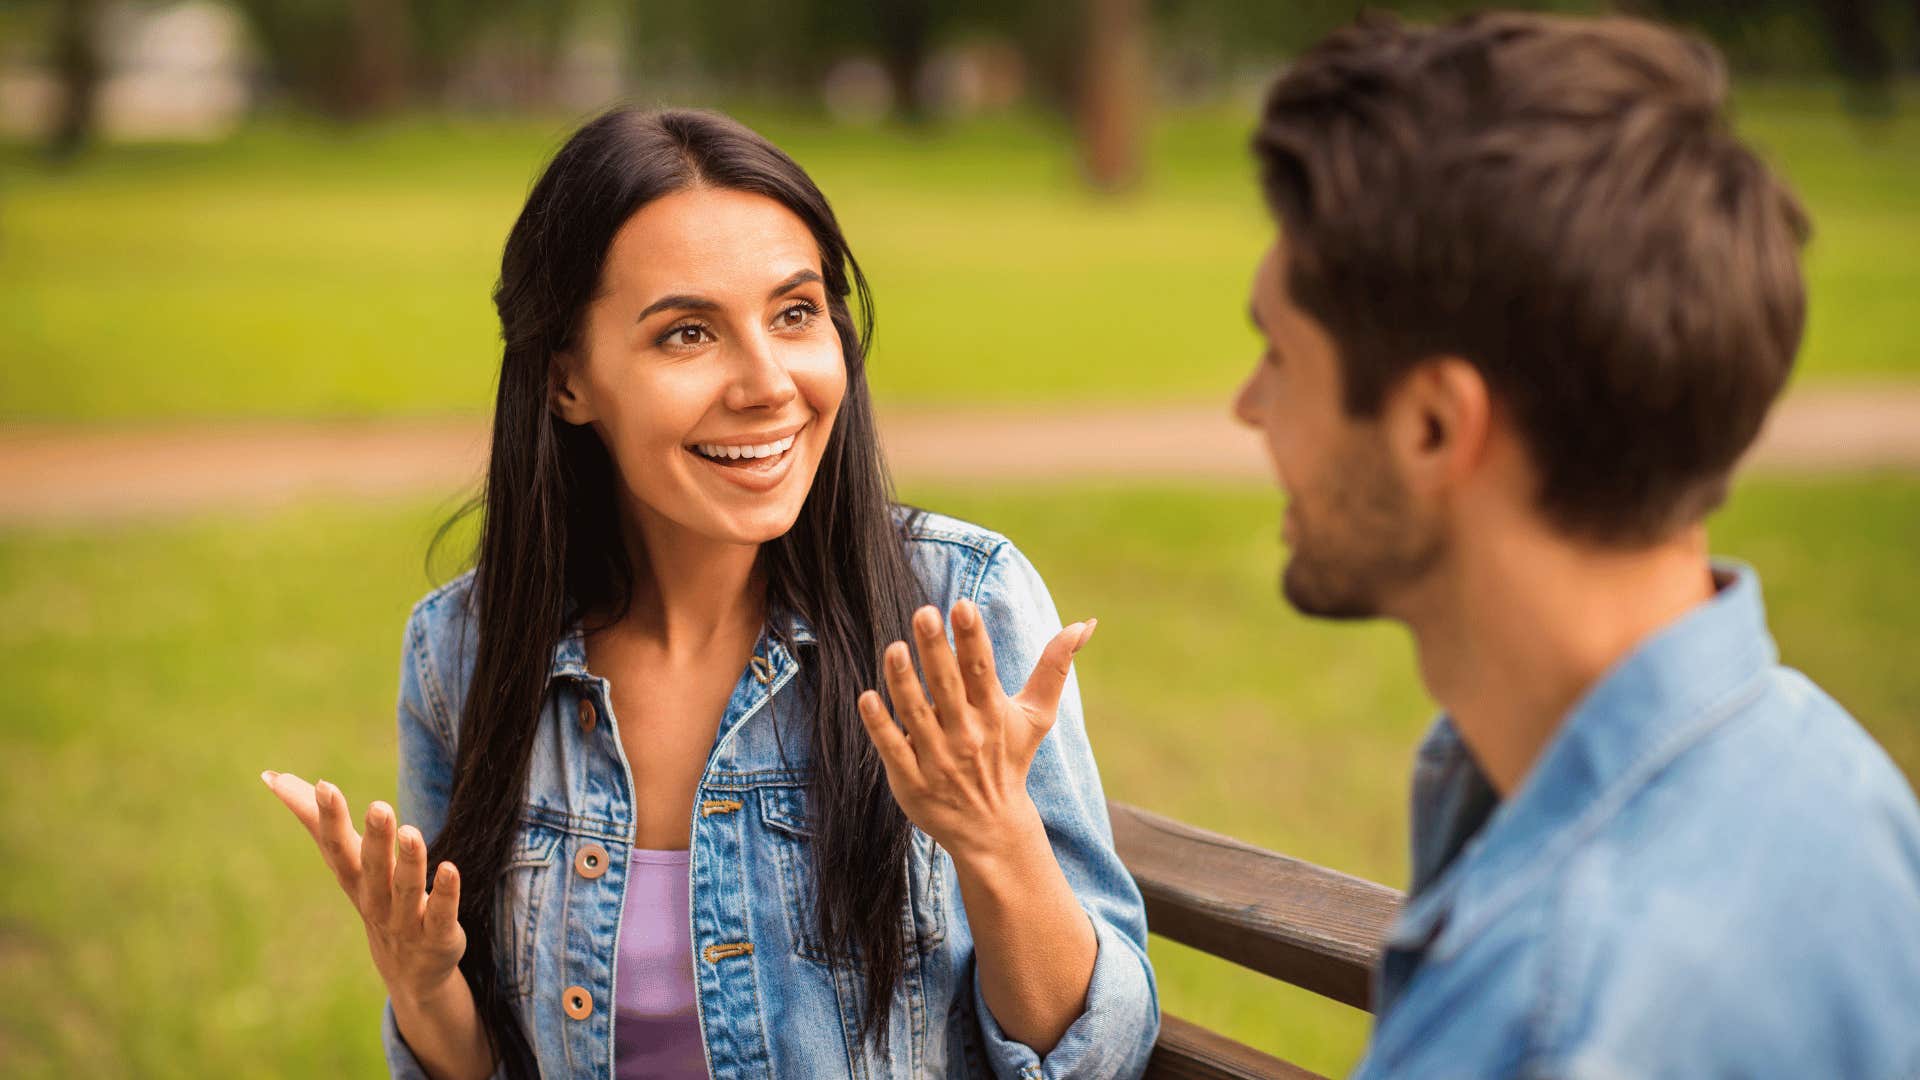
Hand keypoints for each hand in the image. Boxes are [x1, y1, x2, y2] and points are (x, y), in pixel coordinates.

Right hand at [260, 771, 465, 1005]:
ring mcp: (405, 921)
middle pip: (371, 868)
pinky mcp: (437, 936)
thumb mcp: (346, 861)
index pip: (336, 847)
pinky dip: (444, 893)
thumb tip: (271, 776)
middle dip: (374, 838)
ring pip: (405, 890)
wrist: (409, 971)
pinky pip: (440, 914)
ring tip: (410, 832)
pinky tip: (450, 869)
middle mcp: (374, 899)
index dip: (329, 819)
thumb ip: (315, 820)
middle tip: (379, 806)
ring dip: (409, 862)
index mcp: (353, 878)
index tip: (324, 786)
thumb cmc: (375, 898)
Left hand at [857, 600, 1094, 864]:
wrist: (991, 828)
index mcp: (992, 713)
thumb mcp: (1037, 716)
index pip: (982, 670)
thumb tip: (1084, 623)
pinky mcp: (911, 780)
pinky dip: (880, 725)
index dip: (972, 637)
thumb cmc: (1010, 760)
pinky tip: (867, 698)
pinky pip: (892, 748)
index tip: (962, 605)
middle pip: (948, 686)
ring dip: (903, 682)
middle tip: (923, 613)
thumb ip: (1054, 667)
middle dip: (936, 649)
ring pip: (916, 714)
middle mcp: (966, 734)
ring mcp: (937, 758)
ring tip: (895, 648)